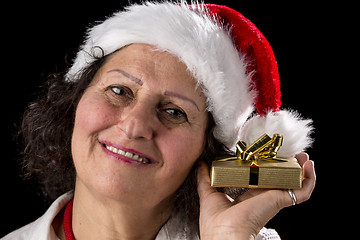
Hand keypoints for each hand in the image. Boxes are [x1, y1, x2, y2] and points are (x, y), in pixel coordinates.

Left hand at [197, 152, 315, 239]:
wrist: (225, 235)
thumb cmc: (216, 222)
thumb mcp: (208, 194)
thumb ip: (205, 178)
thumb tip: (201, 164)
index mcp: (247, 198)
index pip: (261, 181)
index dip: (267, 169)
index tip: (269, 156)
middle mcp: (262, 199)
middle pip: (279, 180)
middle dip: (286, 167)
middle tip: (291, 154)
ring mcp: (273, 200)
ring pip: (293, 184)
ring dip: (301, 170)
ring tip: (303, 157)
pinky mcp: (280, 201)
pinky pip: (302, 192)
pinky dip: (309, 180)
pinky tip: (310, 167)